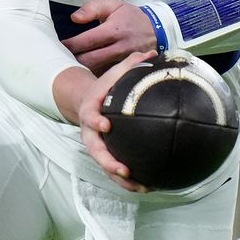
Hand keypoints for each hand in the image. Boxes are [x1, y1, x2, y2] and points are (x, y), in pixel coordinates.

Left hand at [63, 0, 158, 73]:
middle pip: (90, 60)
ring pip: (98, 71)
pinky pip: (108, 77)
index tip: (60, 46)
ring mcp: (124, 61)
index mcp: (114, 30)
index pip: (87, 40)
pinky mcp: (127, 70)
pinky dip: (95, 76)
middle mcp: (119, 47)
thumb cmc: (131, 17)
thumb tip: (74, 18)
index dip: (71, 45)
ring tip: (70, 67)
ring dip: (82, 70)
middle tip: (61, 59)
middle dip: (73, 60)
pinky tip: (85, 74)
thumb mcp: (114, 4)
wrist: (156, 30)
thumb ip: (93, 7)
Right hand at [77, 50, 156, 191]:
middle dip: (108, 161)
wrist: (86, 102)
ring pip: (105, 166)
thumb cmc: (104, 88)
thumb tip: (153, 53)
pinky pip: (114, 171)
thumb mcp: (114, 73)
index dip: (96, 121)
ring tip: (140, 186)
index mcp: (91, 110)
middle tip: (123, 168)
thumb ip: (132, 63)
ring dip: (120, 178)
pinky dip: (127, 180)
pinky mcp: (104, 154)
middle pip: (95, 150)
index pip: (91, 116)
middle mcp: (90, 132)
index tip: (107, 126)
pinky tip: (146, 186)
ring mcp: (96, 145)